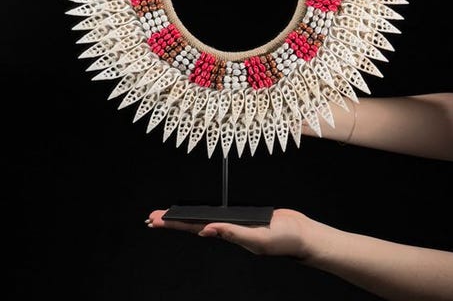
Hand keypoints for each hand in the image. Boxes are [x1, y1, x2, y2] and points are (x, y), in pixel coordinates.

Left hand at [146, 208, 331, 261]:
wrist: (301, 234)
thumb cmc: (283, 240)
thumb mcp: (257, 239)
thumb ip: (233, 234)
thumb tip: (206, 230)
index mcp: (228, 235)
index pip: (193, 228)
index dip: (174, 224)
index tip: (155, 221)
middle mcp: (227, 230)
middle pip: (193, 224)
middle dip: (171, 221)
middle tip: (151, 218)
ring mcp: (235, 223)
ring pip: (205, 218)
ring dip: (185, 217)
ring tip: (168, 215)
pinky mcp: (244, 216)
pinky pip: (220, 213)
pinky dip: (205, 212)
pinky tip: (200, 214)